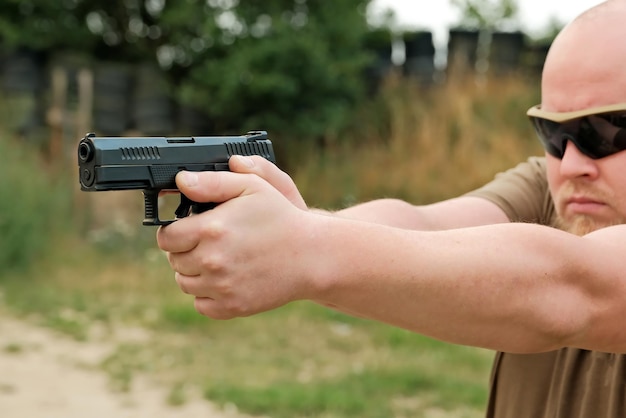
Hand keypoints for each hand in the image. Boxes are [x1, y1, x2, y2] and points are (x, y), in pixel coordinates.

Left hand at [156, 162, 314, 319]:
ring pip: (185, 283)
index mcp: (211, 229)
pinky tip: (224, 279)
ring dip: (194, 272)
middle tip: (206, 243)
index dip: (175, 232)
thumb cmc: (282, 217)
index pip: (167, 237)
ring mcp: (221, 287)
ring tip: (216, 260)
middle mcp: (211, 261)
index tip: (187, 230)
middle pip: (174, 261)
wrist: (311, 256)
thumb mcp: (252, 187)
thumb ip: (212, 182)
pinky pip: (201, 304)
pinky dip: (207, 294)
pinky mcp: (232, 306)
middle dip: (185, 251)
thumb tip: (181, 181)